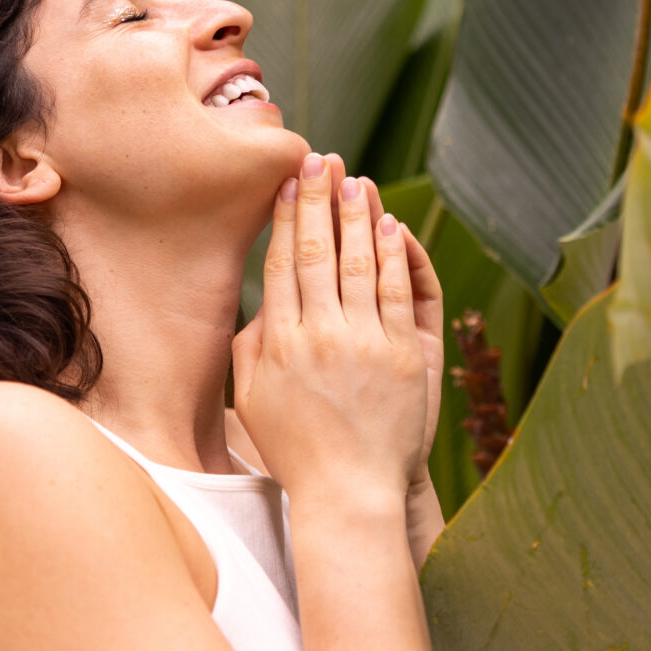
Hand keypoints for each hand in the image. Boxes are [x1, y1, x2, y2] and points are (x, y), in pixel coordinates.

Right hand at [231, 153, 430, 513]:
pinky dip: (394, 254)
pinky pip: (397, 292)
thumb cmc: (296, 448)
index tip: (288, 182)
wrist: (348, 492)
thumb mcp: (252, 397)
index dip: (285, 216)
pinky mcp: (400, 355)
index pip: (280, 263)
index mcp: (278, 342)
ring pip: (358, 263)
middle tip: (320, 159)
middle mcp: (317, 335)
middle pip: (316, 251)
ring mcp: (361, 343)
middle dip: (318, 200)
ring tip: (356, 179)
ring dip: (357, 215)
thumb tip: (259, 300)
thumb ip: (250, 345)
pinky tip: (390, 225)